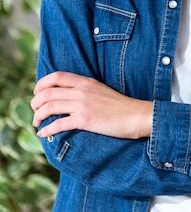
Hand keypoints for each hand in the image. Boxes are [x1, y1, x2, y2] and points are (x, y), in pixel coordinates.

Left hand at [31, 71, 152, 139]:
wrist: (135, 115)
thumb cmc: (119, 105)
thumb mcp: (100, 90)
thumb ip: (84, 90)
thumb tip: (68, 96)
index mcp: (85, 81)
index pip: (56, 76)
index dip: (41, 84)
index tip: (36, 93)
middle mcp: (82, 91)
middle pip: (48, 93)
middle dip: (35, 103)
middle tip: (35, 111)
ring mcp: (83, 105)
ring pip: (50, 107)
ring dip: (38, 116)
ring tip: (37, 123)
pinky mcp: (85, 120)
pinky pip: (59, 124)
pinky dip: (47, 130)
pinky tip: (44, 134)